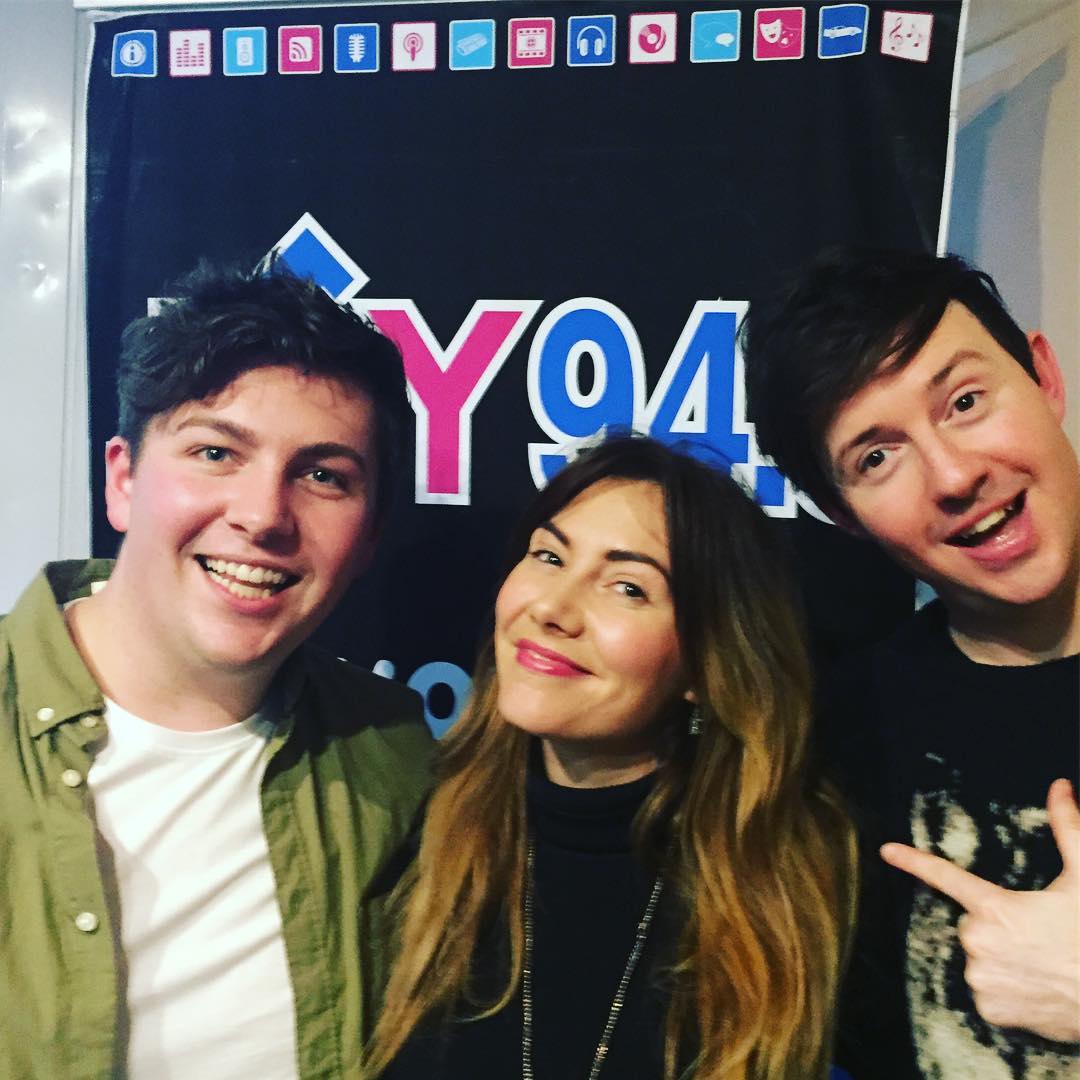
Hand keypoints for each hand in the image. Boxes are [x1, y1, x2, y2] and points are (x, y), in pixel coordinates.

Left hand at [881, 777, 1079, 1042]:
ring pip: (979, 956)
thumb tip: (1060, 786)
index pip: (946, 877)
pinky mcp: (989, 1009)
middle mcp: (978, 943)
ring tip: (1039, 963)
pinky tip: (1033, 986)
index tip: (886, 851)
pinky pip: (986, 990)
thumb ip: (1067, 829)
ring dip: (1001, 957)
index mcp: (995, 909)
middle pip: (973, 924)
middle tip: (1034, 935)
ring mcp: (981, 979)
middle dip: (996, 925)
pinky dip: (1004, 988)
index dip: (913, 861)